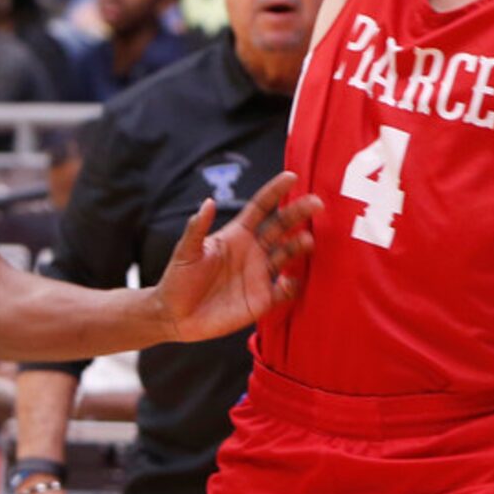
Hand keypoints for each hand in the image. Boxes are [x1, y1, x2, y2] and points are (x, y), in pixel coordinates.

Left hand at [154, 171, 321, 341]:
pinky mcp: (262, 299)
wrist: (176, 316)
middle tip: (316, 203)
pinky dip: (293, 285)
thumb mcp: (185, 252)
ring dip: (299, 246)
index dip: (275, 191)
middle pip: (281, 226)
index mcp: (236, 234)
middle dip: (299, 213)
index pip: (261, 207)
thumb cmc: (178, 279)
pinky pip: (285, 290)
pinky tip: (292, 281)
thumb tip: (208, 201)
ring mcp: (260, 274)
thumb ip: (197, 229)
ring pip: (288, 254)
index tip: (292, 177)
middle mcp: (253, 250)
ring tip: (308, 240)